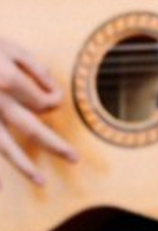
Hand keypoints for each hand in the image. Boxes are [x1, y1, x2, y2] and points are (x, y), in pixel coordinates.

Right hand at [0, 40, 77, 187]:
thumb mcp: (11, 47)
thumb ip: (36, 69)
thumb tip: (54, 95)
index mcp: (8, 80)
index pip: (44, 103)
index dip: (53, 101)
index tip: (51, 95)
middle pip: (31, 129)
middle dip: (55, 145)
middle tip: (76, 159)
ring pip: (4, 147)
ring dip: (24, 166)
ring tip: (41, 182)